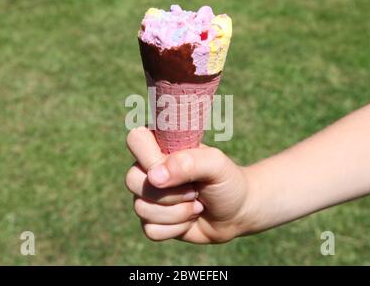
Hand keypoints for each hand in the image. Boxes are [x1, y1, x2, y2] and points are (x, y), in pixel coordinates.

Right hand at [125, 127, 256, 243]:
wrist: (237, 213)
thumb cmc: (226, 181)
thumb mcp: (216, 166)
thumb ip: (188, 163)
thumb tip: (154, 177)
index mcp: (161, 147)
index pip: (135, 139)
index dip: (149, 156)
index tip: (172, 165)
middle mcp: (150, 170)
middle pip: (131, 179)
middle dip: (168, 192)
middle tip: (194, 190)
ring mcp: (149, 196)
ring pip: (141, 208)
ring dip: (177, 212)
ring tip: (196, 205)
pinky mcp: (152, 221)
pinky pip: (150, 229)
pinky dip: (175, 229)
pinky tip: (188, 220)